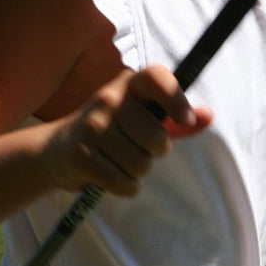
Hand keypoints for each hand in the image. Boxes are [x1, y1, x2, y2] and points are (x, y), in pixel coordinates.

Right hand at [48, 66, 211, 195]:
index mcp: (128, 84)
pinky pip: (123, 183)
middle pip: (157, 138)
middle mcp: (108, 99)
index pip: (156, 77)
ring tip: (120, 161)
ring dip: (138, 172)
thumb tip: (207, 116)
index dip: (177, 98)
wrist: (58, 149)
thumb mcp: (141, 117)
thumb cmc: (112, 131)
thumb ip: (175, 118)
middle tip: (138, 148)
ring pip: (141, 164)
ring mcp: (91, 126)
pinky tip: (112, 177)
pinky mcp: (80, 155)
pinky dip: (126, 187)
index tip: (187, 120)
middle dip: (156, 152)